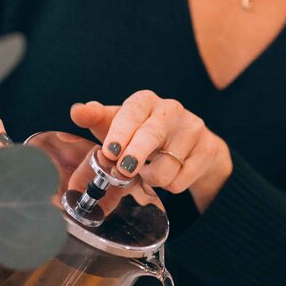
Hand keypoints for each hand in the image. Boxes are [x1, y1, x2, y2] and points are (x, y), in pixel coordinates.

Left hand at [70, 90, 232, 211]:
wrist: (189, 146)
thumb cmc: (142, 134)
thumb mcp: (117, 126)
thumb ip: (95, 118)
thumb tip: (77, 111)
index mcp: (145, 101)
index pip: (132, 113)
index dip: (120, 132)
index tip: (110, 152)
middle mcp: (171, 110)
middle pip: (152, 134)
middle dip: (136, 155)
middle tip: (124, 170)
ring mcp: (193, 127)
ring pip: (167, 165)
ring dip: (151, 178)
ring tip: (149, 171)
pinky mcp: (208, 148)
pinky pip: (182, 179)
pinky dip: (171, 185)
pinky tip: (170, 173)